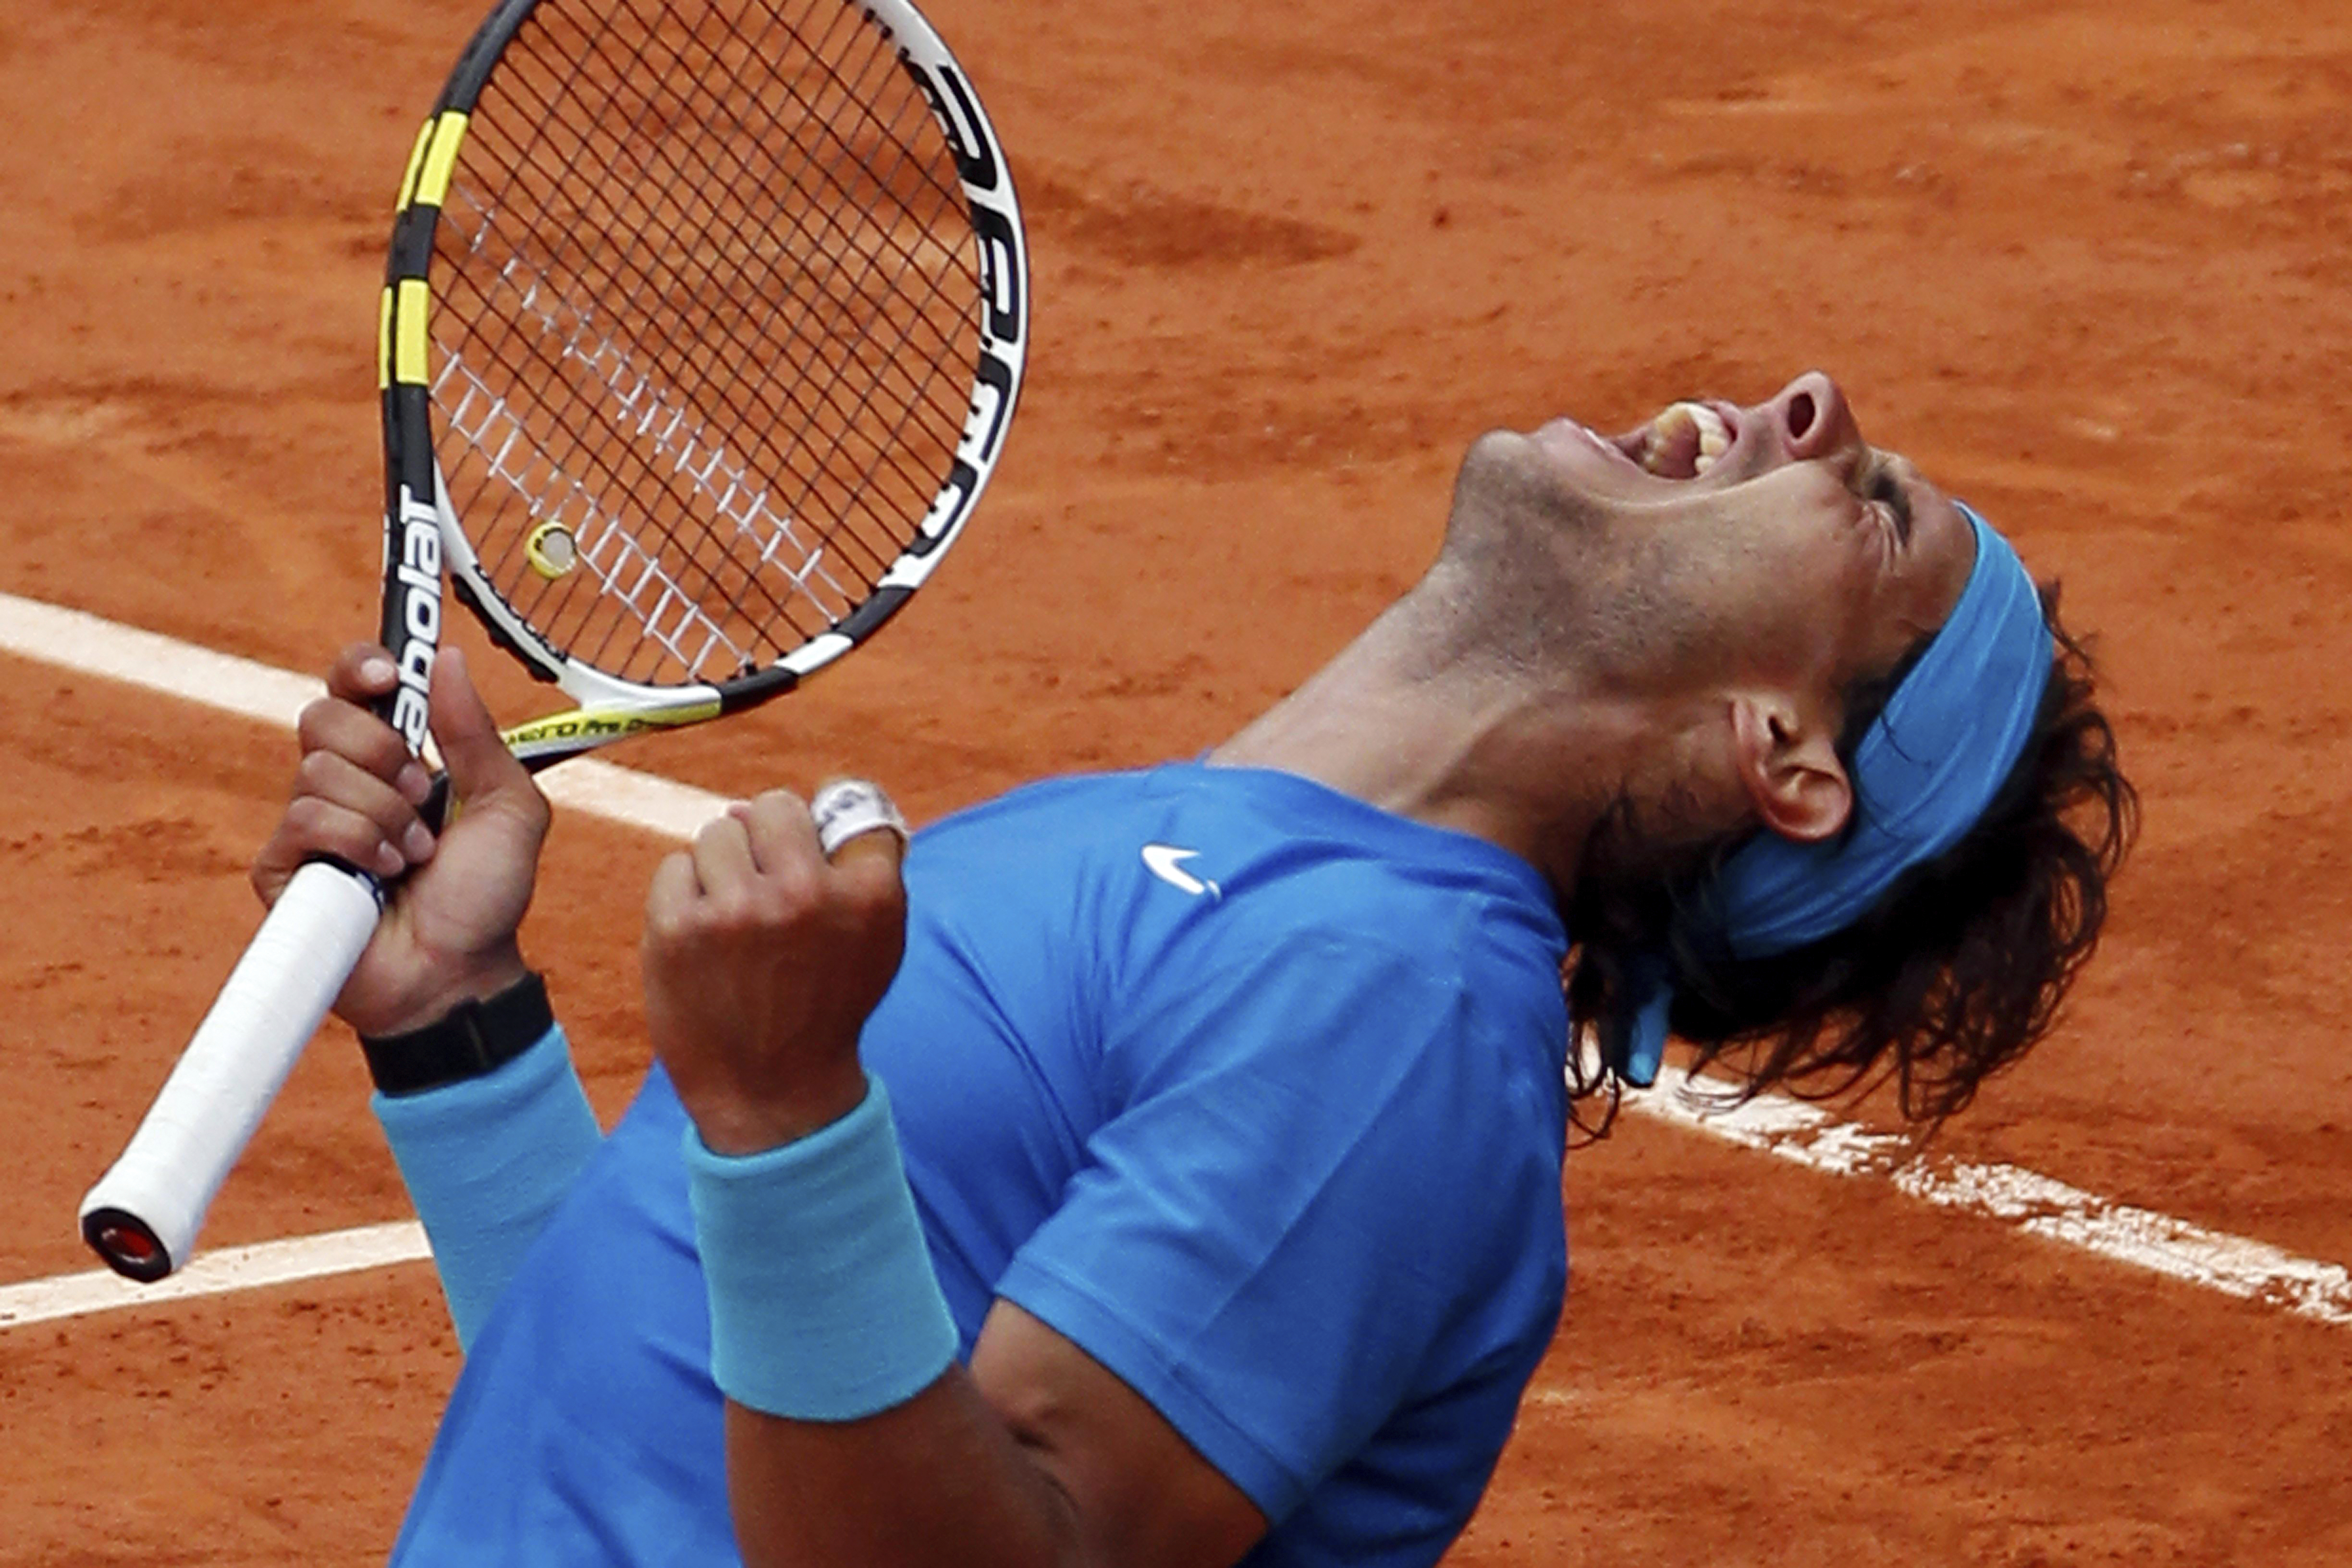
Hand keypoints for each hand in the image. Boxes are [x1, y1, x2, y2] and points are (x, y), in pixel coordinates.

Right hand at [251, 644, 549, 1036]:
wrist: (462, 970)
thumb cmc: (486, 894)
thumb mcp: (508, 805)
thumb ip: (475, 733)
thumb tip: (446, 657)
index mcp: (393, 757)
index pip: (351, 686)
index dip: (361, 667)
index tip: (390, 678)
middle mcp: (343, 782)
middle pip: (323, 716)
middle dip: (385, 753)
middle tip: (423, 796)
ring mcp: (309, 825)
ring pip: (319, 770)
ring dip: (385, 814)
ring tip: (414, 855)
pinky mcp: (283, 867)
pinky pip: (307, 820)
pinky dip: (360, 845)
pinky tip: (384, 878)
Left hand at [642, 787, 907, 1154]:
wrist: (771, 1091)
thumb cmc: (824, 1006)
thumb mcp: (877, 939)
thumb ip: (862, 867)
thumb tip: (798, 803)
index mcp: (867, 894)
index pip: (844, 804)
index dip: (824, 826)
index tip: (815, 847)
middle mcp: (805, 894)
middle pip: (773, 807)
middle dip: (767, 839)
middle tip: (767, 887)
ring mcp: (737, 910)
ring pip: (718, 834)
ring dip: (723, 869)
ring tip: (735, 922)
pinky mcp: (677, 928)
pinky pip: (675, 867)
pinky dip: (685, 895)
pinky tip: (703, 939)